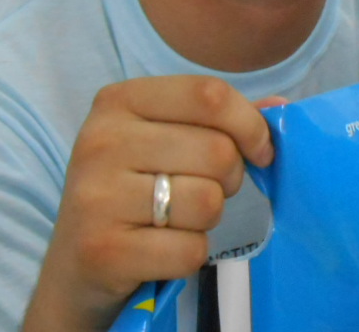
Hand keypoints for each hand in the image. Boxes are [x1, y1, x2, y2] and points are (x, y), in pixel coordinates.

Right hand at [23, 76, 277, 331]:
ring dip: (209, 218)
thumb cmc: (136, 188)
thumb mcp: (168, 139)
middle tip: (207, 190)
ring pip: (207, 201)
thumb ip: (222, 119)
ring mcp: (96, 196)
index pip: (210, 94)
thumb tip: (282, 108)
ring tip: (179, 219)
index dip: (250, 124)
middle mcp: (100, 141)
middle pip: (217, 151)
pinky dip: (190, 254)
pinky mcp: (102, 250)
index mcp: (119, 100)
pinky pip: (190, 249)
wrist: (77, 263)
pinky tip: (163, 249)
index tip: (261, 151)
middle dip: (230, 178)